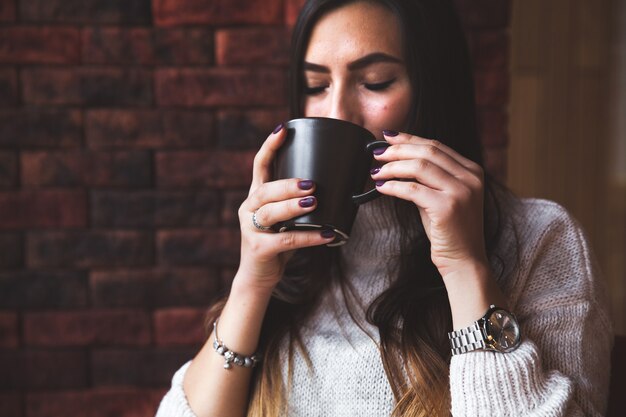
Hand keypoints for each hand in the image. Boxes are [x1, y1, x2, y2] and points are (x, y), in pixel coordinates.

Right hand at [236, 124, 333, 291]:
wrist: (259, 277)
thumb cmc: (278, 244)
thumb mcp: (285, 220)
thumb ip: (299, 203)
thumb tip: (337, 185)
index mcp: (256, 197)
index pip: (260, 165)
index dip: (270, 146)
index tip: (284, 129)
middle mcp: (249, 208)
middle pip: (265, 189)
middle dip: (287, 184)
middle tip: (311, 184)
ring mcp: (251, 228)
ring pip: (271, 212)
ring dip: (293, 206)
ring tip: (314, 202)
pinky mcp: (259, 248)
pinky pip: (286, 240)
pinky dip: (308, 237)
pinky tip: (326, 235)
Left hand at [370, 131, 487, 278]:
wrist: (464, 261)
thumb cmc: (449, 231)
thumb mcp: (442, 197)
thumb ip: (427, 178)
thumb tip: (396, 161)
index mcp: (472, 171)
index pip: (437, 146)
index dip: (410, 139)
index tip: (388, 137)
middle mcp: (470, 178)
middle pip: (427, 151)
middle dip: (398, 150)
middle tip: (377, 152)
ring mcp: (461, 192)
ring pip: (419, 167)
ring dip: (392, 167)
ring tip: (376, 171)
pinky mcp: (448, 207)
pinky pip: (413, 190)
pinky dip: (393, 186)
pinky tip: (381, 187)